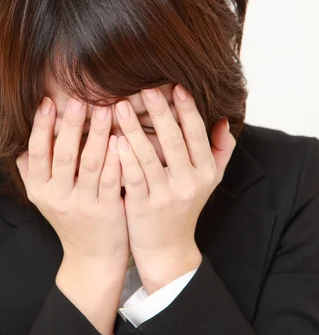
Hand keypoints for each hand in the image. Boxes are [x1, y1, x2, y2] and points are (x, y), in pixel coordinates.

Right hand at [15, 96, 129, 270]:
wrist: (92, 258)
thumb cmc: (70, 219)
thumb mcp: (44, 198)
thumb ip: (32, 171)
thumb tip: (20, 141)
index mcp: (39, 189)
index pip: (37, 151)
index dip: (41, 126)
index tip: (48, 101)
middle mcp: (57, 197)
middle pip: (63, 153)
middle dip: (71, 123)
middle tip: (80, 97)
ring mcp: (82, 205)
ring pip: (89, 163)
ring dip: (97, 133)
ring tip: (106, 108)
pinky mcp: (106, 212)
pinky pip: (110, 180)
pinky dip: (115, 158)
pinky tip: (121, 138)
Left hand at [114, 84, 235, 291]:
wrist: (167, 249)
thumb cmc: (184, 207)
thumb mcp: (209, 181)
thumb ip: (220, 151)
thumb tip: (223, 120)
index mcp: (206, 171)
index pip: (196, 133)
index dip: (186, 109)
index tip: (175, 85)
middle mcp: (189, 182)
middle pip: (174, 140)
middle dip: (159, 111)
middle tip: (145, 86)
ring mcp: (166, 195)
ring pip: (149, 156)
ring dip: (134, 128)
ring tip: (121, 105)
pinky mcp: (144, 206)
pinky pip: (132, 176)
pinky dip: (123, 157)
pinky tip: (113, 138)